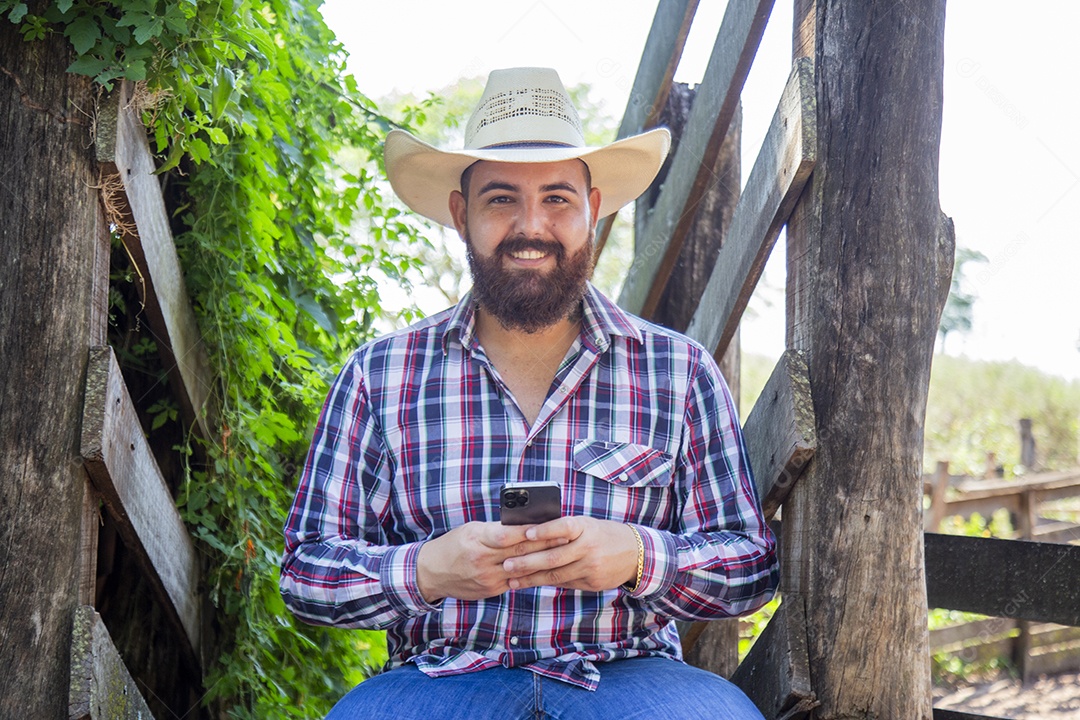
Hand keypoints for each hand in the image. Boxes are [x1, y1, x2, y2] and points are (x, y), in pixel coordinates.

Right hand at [416, 521, 567, 602]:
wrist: (432, 573)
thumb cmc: (454, 545)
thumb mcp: (471, 530)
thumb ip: (496, 529)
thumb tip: (524, 524)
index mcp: (477, 540)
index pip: (509, 534)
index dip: (532, 531)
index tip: (552, 524)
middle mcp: (482, 560)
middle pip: (520, 552)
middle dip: (545, 545)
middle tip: (567, 537)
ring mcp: (487, 578)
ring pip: (522, 570)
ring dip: (544, 562)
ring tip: (563, 553)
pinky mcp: (491, 590)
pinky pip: (516, 582)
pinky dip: (532, 575)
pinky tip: (547, 570)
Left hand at [501, 517, 638, 592]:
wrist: (635, 553)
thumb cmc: (602, 534)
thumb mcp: (587, 525)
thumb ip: (563, 531)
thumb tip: (530, 536)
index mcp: (585, 527)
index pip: (563, 527)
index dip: (545, 530)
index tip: (526, 533)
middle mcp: (588, 547)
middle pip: (554, 556)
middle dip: (527, 562)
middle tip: (506, 565)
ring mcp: (591, 567)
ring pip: (556, 575)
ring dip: (531, 578)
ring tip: (512, 580)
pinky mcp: (592, 582)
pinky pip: (565, 583)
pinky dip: (546, 583)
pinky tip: (530, 584)